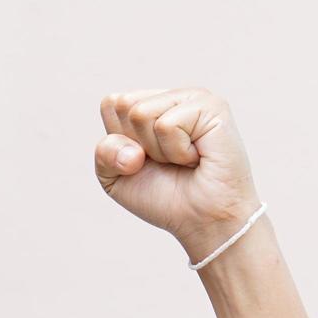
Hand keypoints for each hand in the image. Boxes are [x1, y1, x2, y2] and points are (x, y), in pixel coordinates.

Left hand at [94, 88, 261, 261]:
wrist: (201, 220)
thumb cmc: (164, 196)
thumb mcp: (115, 177)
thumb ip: (104, 153)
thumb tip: (132, 150)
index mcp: (150, 104)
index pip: (111, 103)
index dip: (118, 141)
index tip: (144, 159)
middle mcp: (173, 97)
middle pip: (123, 104)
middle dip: (136, 144)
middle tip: (167, 161)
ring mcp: (195, 98)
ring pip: (141, 114)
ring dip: (158, 150)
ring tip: (183, 159)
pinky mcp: (214, 107)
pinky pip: (168, 125)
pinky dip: (177, 152)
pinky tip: (197, 158)